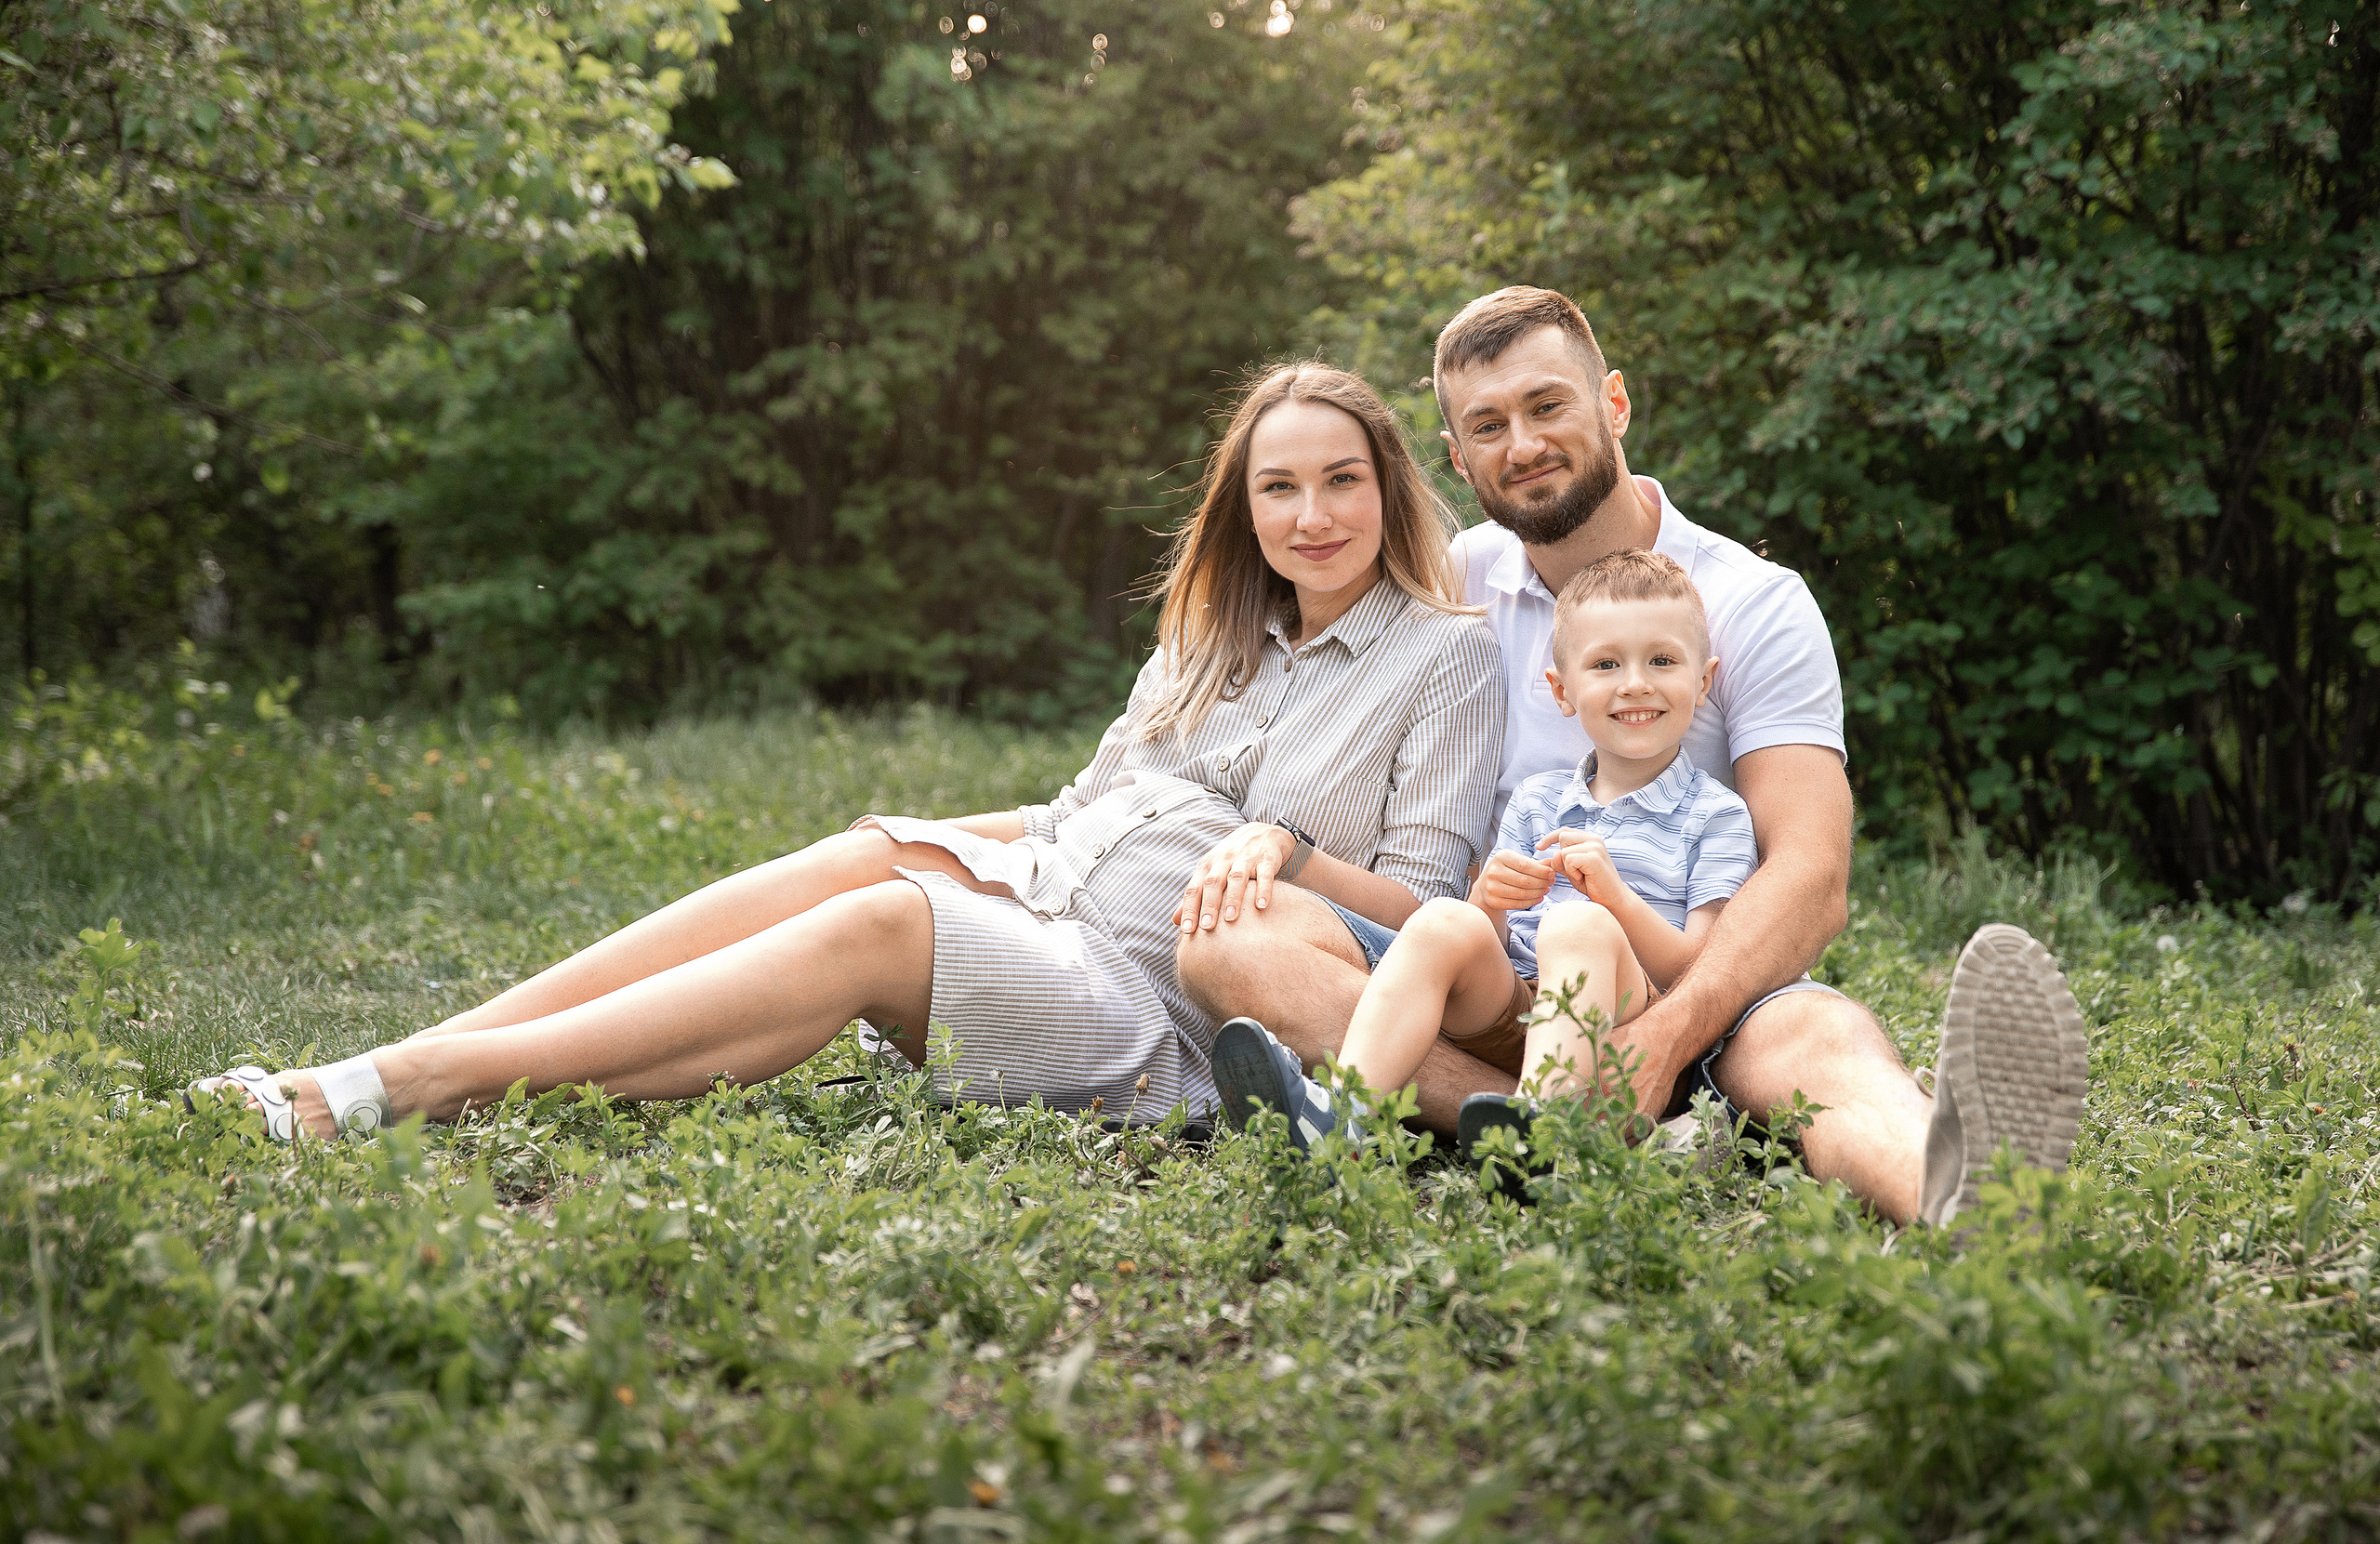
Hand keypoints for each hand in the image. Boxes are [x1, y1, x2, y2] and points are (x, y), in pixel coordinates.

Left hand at [1176, 823, 1298, 932]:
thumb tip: (1175, 921)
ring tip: (1231, 918)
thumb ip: (1195, 896)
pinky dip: (1263, 889)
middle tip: (1206, 927)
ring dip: (1233, 898)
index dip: (1189, 909)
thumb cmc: (1231, 859)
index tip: (1187, 930)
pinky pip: (1264, 874)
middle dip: (1209, 905)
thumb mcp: (1210, 872)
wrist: (1261, 832)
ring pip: (1236, 878)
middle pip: (1213, 883)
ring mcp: (1245, 859)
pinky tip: (1261, 906)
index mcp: (1207, 866)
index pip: (1194, 888)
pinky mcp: (1266, 859)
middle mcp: (1224, 861)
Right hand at [1468, 848, 1556, 911]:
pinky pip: (1518, 904)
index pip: (1525, 865)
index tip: (1552, 873)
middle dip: (1542, 882)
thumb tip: (1553, 862)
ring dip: (1539, 893)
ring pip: (1522, 893)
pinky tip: (1539, 897)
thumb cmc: (1507, 870)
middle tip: (1551, 882)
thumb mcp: (1517, 861)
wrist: (1486, 885)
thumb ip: (1536, 863)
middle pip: (1525, 881)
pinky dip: (1532, 902)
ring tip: (1546, 889)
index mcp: (1501, 857)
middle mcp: (1494, 872)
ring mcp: (1492, 888)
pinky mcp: (1494, 901)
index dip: (1541, 871)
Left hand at [1538, 829, 1623, 906]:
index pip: (1564, 831)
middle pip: (1562, 838)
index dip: (1549, 837)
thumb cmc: (1592, 885)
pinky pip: (1569, 860)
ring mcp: (1595, 846)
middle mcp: (1594, 839)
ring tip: (1582, 875)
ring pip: (1564, 852)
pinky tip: (1584, 878)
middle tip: (1577, 871)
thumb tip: (1548, 856)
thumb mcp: (1571, 870)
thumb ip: (1559, 861)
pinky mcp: (1594, 857)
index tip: (1538, 847)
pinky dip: (1572, 872)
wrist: (1612, 899)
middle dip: (1562, 857)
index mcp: (1590, 839)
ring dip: (1568, 867)